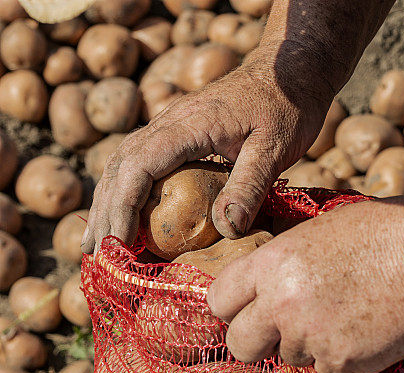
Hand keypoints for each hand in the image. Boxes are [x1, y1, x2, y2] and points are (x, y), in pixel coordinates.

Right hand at [81, 62, 331, 252]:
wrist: (290, 70)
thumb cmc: (288, 107)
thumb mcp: (275, 148)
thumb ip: (250, 186)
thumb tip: (227, 230)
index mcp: (187, 125)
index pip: (138, 168)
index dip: (123, 208)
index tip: (118, 245)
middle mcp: (169, 123)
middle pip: (120, 167)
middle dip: (105, 212)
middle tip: (96, 255)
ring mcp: (172, 126)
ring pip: (124, 163)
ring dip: (108, 202)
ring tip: (98, 243)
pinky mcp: (181, 133)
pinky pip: (142, 161)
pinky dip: (127, 190)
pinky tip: (125, 213)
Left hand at [206, 199, 403, 372]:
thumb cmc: (387, 232)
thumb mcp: (320, 232)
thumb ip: (284, 261)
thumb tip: (263, 285)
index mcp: (272, 263)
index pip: (219, 300)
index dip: (234, 308)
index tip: (251, 309)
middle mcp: (281, 304)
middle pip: (239, 345)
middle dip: (260, 341)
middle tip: (289, 328)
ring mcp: (312, 337)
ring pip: (291, 360)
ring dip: (312, 347)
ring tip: (348, 317)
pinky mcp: (343, 363)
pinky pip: (329, 372)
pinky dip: (346, 360)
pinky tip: (369, 331)